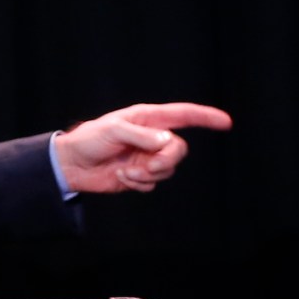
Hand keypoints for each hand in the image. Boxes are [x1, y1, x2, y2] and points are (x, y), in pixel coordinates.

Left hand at [53, 101, 233, 192]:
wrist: (72, 165)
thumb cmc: (89, 139)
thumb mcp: (113, 131)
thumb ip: (141, 135)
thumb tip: (166, 141)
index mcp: (147, 118)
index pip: (183, 115)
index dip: (205, 117)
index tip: (226, 122)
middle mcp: (152, 137)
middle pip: (179, 149)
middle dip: (166, 160)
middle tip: (148, 165)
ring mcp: (147, 157)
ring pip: (168, 169)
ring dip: (148, 173)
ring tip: (126, 171)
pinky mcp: (141, 175)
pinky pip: (153, 183)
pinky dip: (139, 183)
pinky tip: (122, 177)